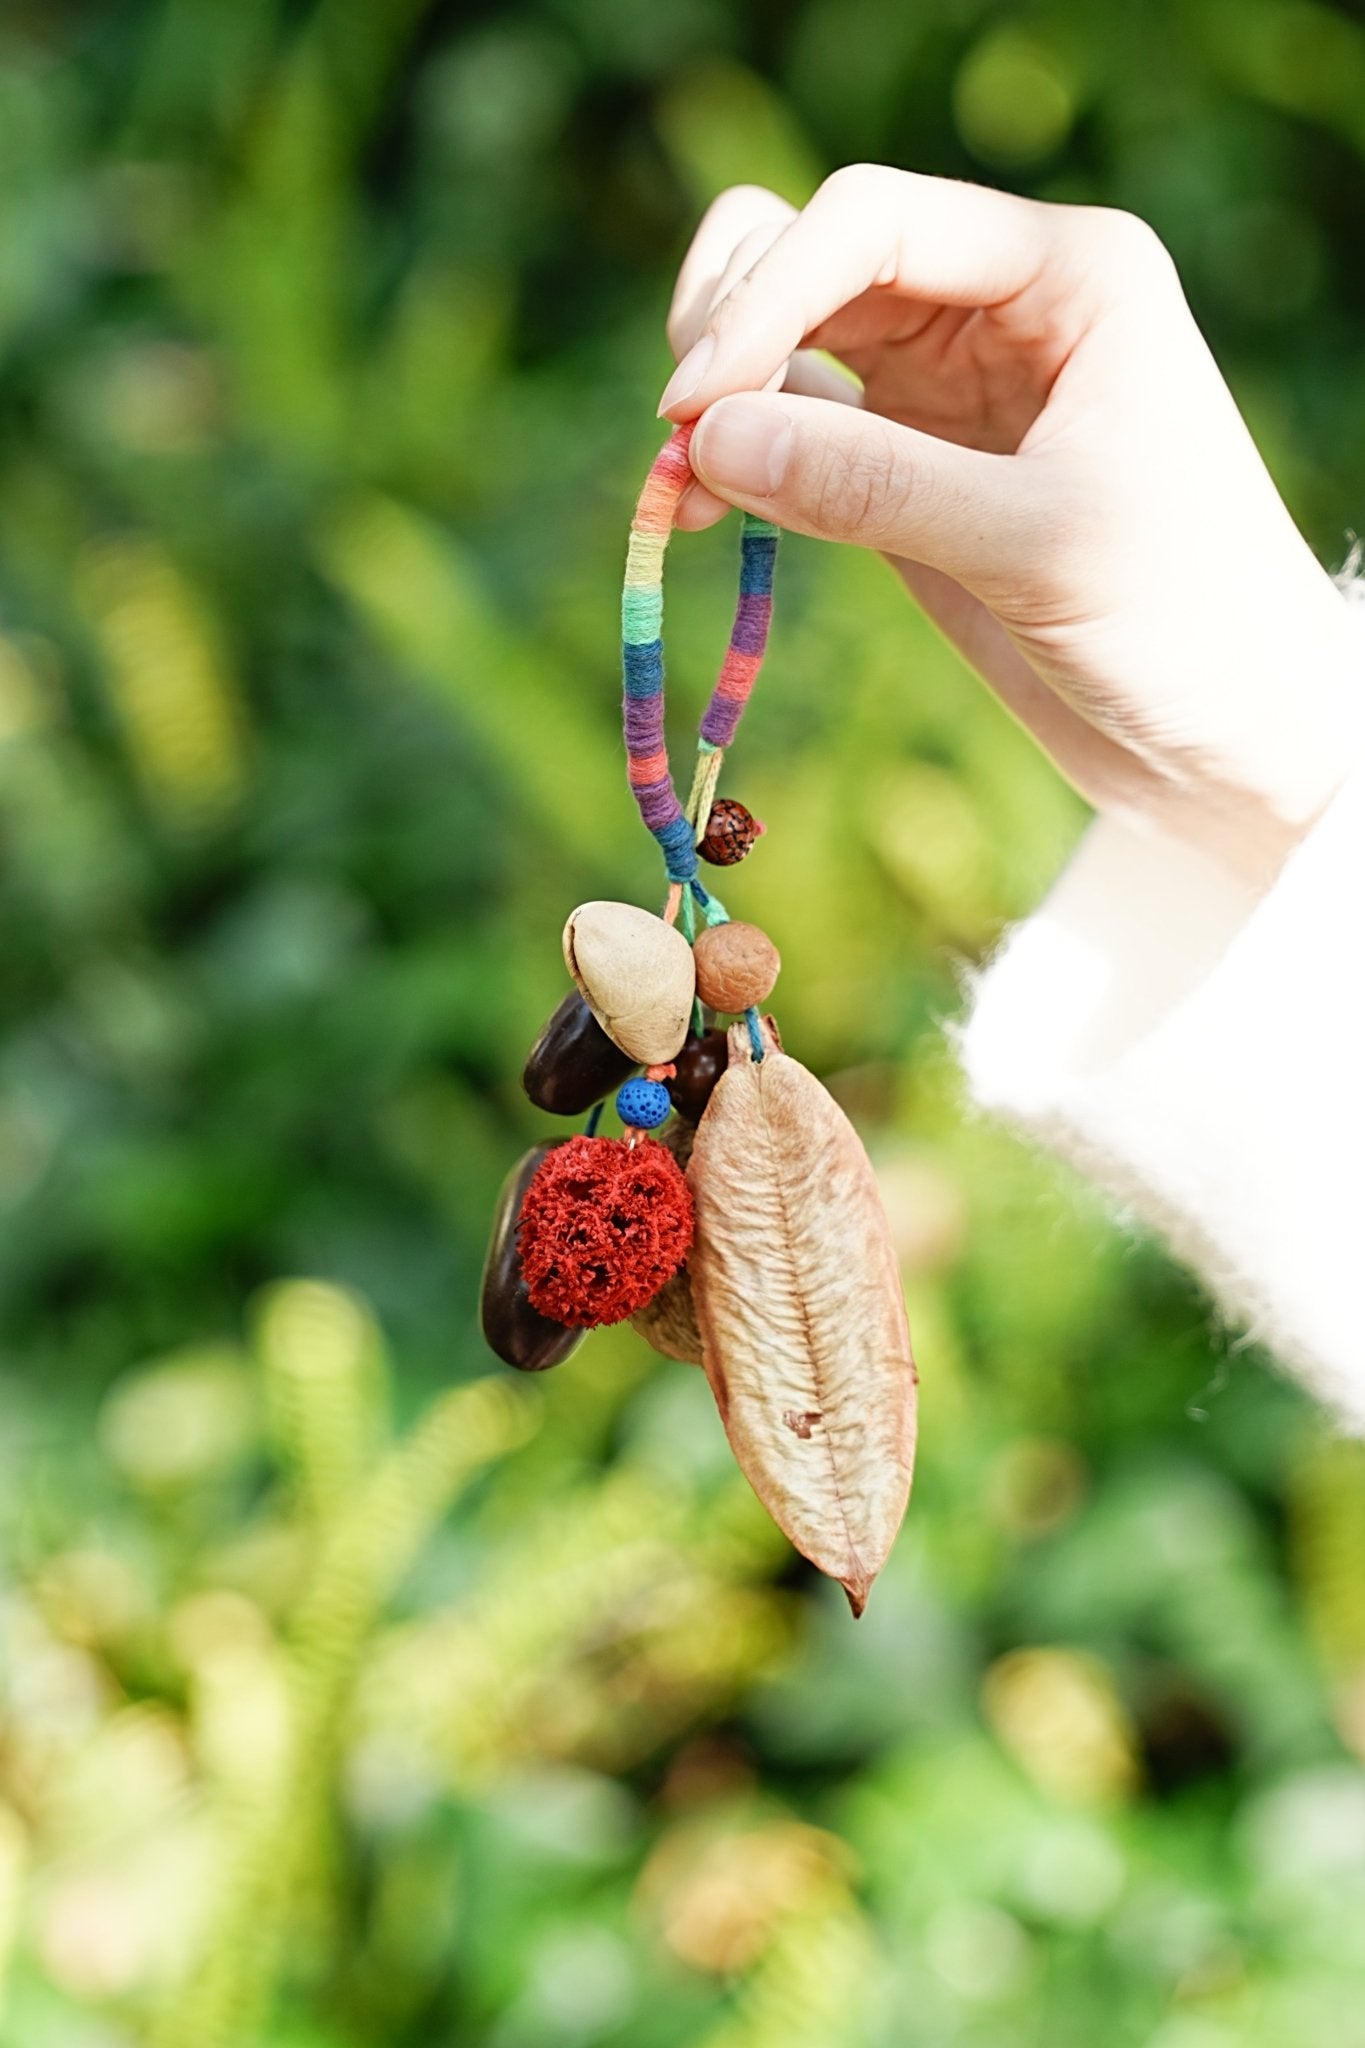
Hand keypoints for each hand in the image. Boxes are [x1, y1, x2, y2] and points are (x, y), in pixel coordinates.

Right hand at [658, 167, 1364, 890]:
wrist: (1228, 734)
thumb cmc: (1184, 622)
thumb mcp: (1034, 546)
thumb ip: (873, 485)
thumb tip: (703, 438)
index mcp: (1065, 273)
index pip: (871, 222)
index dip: (765, 297)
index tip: (694, 406)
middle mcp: (999, 305)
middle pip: (813, 251)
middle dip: (731, 328)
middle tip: (682, 439)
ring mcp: (949, 383)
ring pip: (790, 331)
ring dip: (721, 392)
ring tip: (687, 488)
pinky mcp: (913, 464)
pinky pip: (796, 424)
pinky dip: (741, 454)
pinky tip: (711, 510)